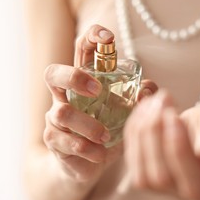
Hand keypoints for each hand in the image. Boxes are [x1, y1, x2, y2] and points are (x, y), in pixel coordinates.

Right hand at [43, 24, 156, 182]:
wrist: (91, 163)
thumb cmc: (111, 129)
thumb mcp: (130, 111)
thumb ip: (142, 96)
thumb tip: (147, 89)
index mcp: (85, 80)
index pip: (82, 49)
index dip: (92, 36)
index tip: (108, 38)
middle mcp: (65, 94)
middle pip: (53, 73)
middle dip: (74, 77)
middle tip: (97, 91)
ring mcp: (55, 117)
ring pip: (62, 112)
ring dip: (89, 125)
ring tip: (107, 136)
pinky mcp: (53, 140)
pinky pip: (65, 141)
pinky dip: (87, 148)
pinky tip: (100, 153)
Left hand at [123, 88, 199, 199]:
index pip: (198, 183)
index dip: (178, 149)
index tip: (172, 113)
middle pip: (164, 179)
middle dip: (154, 137)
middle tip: (162, 100)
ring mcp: (178, 189)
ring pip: (144, 177)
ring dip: (141, 134)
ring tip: (154, 102)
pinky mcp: (158, 176)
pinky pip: (135, 164)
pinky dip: (133, 134)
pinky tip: (145, 110)